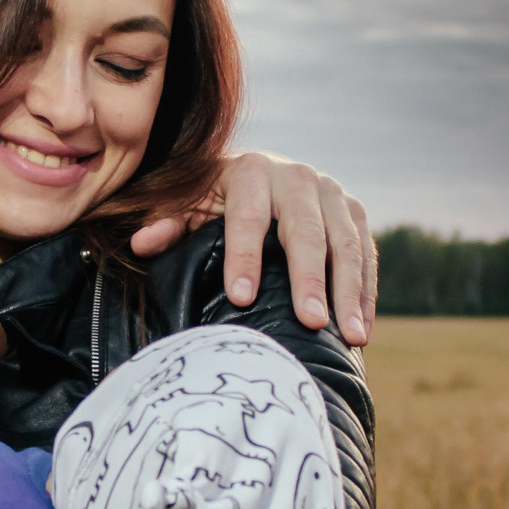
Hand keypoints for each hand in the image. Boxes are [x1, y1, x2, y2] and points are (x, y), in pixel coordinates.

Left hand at [129, 151, 376, 343]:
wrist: (260, 173)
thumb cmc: (215, 199)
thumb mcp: (187, 204)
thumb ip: (168, 223)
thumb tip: (142, 244)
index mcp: (250, 171)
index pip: (247, 217)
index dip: (244, 257)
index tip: (241, 298)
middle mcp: (298, 176)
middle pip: (306, 231)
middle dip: (309, 278)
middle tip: (310, 322)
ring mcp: (333, 193)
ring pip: (346, 243)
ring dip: (349, 292)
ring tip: (351, 337)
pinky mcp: (355, 213)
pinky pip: (366, 255)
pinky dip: (365, 294)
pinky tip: (361, 330)